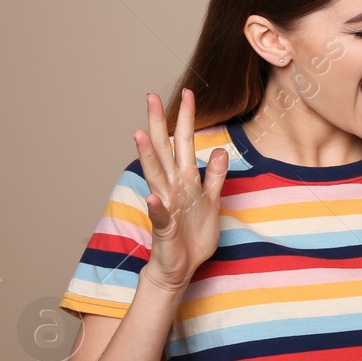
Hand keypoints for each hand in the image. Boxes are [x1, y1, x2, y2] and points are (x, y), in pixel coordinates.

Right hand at [134, 88, 228, 291]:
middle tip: (150, 96)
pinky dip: (156, 206)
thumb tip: (222, 150)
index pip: (183, 143)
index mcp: (185, 179)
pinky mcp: (164, 227)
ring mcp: (165, 206)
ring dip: (147, 156)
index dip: (186, 119)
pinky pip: (160, 215)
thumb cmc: (194, 234)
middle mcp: (171, 187)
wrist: (181, 267)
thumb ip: (216, 177)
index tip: (188, 93)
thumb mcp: (212, 202)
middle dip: (158, 124)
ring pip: (155, 176)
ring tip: (139, 134)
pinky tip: (153, 196)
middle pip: (163, 150)